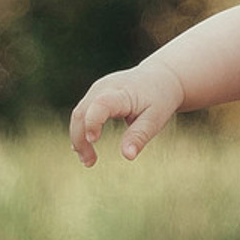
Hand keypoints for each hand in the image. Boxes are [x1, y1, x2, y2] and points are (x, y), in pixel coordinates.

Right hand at [69, 58, 185, 163]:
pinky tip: (86, 148)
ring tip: (89, 160)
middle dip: (80, 139)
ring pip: (78, 115)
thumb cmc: (160, 98)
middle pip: (82, 113)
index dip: (93, 122)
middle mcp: (104, 87)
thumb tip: (128, 156)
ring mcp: (96, 89)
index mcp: (122, 92)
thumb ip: (139, 136)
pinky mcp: (94, 94)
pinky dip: (81, 131)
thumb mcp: (155, 119)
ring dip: (78, 139)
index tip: (93, 140)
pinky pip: (81, 114)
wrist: (161, 76)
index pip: (100, 105)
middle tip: (89, 163)